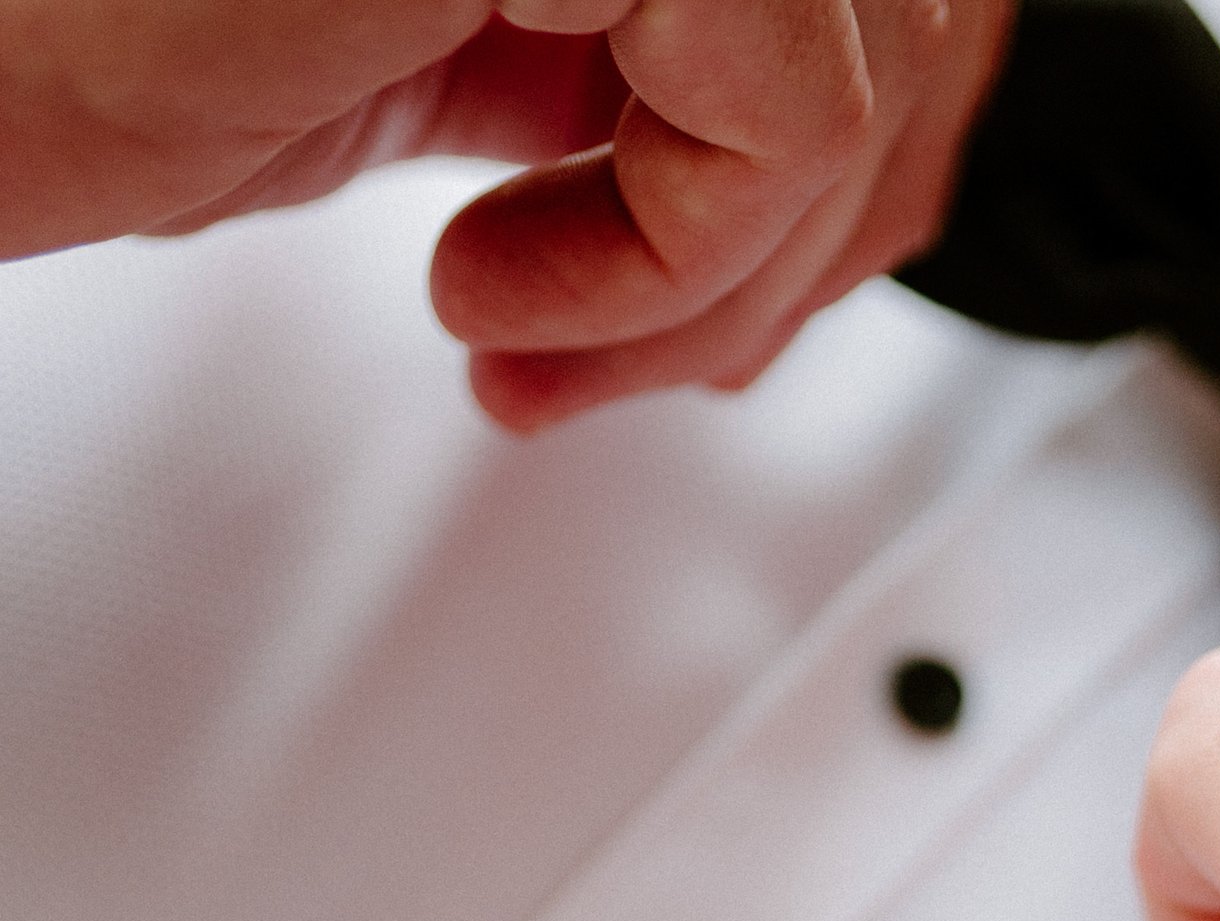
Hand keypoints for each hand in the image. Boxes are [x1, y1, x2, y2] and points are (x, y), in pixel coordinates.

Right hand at [0, 0, 1011, 429]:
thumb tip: (799, 153)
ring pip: (856, 63)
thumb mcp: (449, 35)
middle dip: (792, 247)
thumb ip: (625, 51)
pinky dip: (667, 262)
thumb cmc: (112, 25)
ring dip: (710, 282)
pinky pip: (779, 109)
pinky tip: (489, 289)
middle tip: (628, 370)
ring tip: (521, 332)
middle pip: (893, 7)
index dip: (845, 158)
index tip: (725, 312)